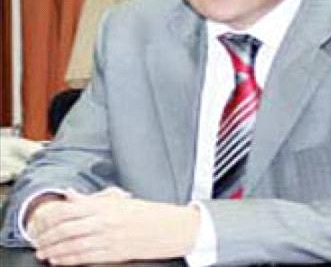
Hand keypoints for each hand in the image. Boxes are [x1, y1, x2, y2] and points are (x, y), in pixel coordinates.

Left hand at [28, 187, 199, 264]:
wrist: (167, 228)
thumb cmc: (144, 212)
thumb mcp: (118, 200)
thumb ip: (91, 198)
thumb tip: (69, 195)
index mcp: (105, 205)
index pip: (69, 210)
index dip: (50, 218)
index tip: (41, 222)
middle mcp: (104, 221)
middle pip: (66, 229)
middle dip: (48, 237)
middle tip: (38, 241)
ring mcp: (107, 238)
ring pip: (72, 246)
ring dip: (54, 251)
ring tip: (44, 253)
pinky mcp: (111, 254)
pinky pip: (84, 258)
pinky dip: (68, 260)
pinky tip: (59, 260)